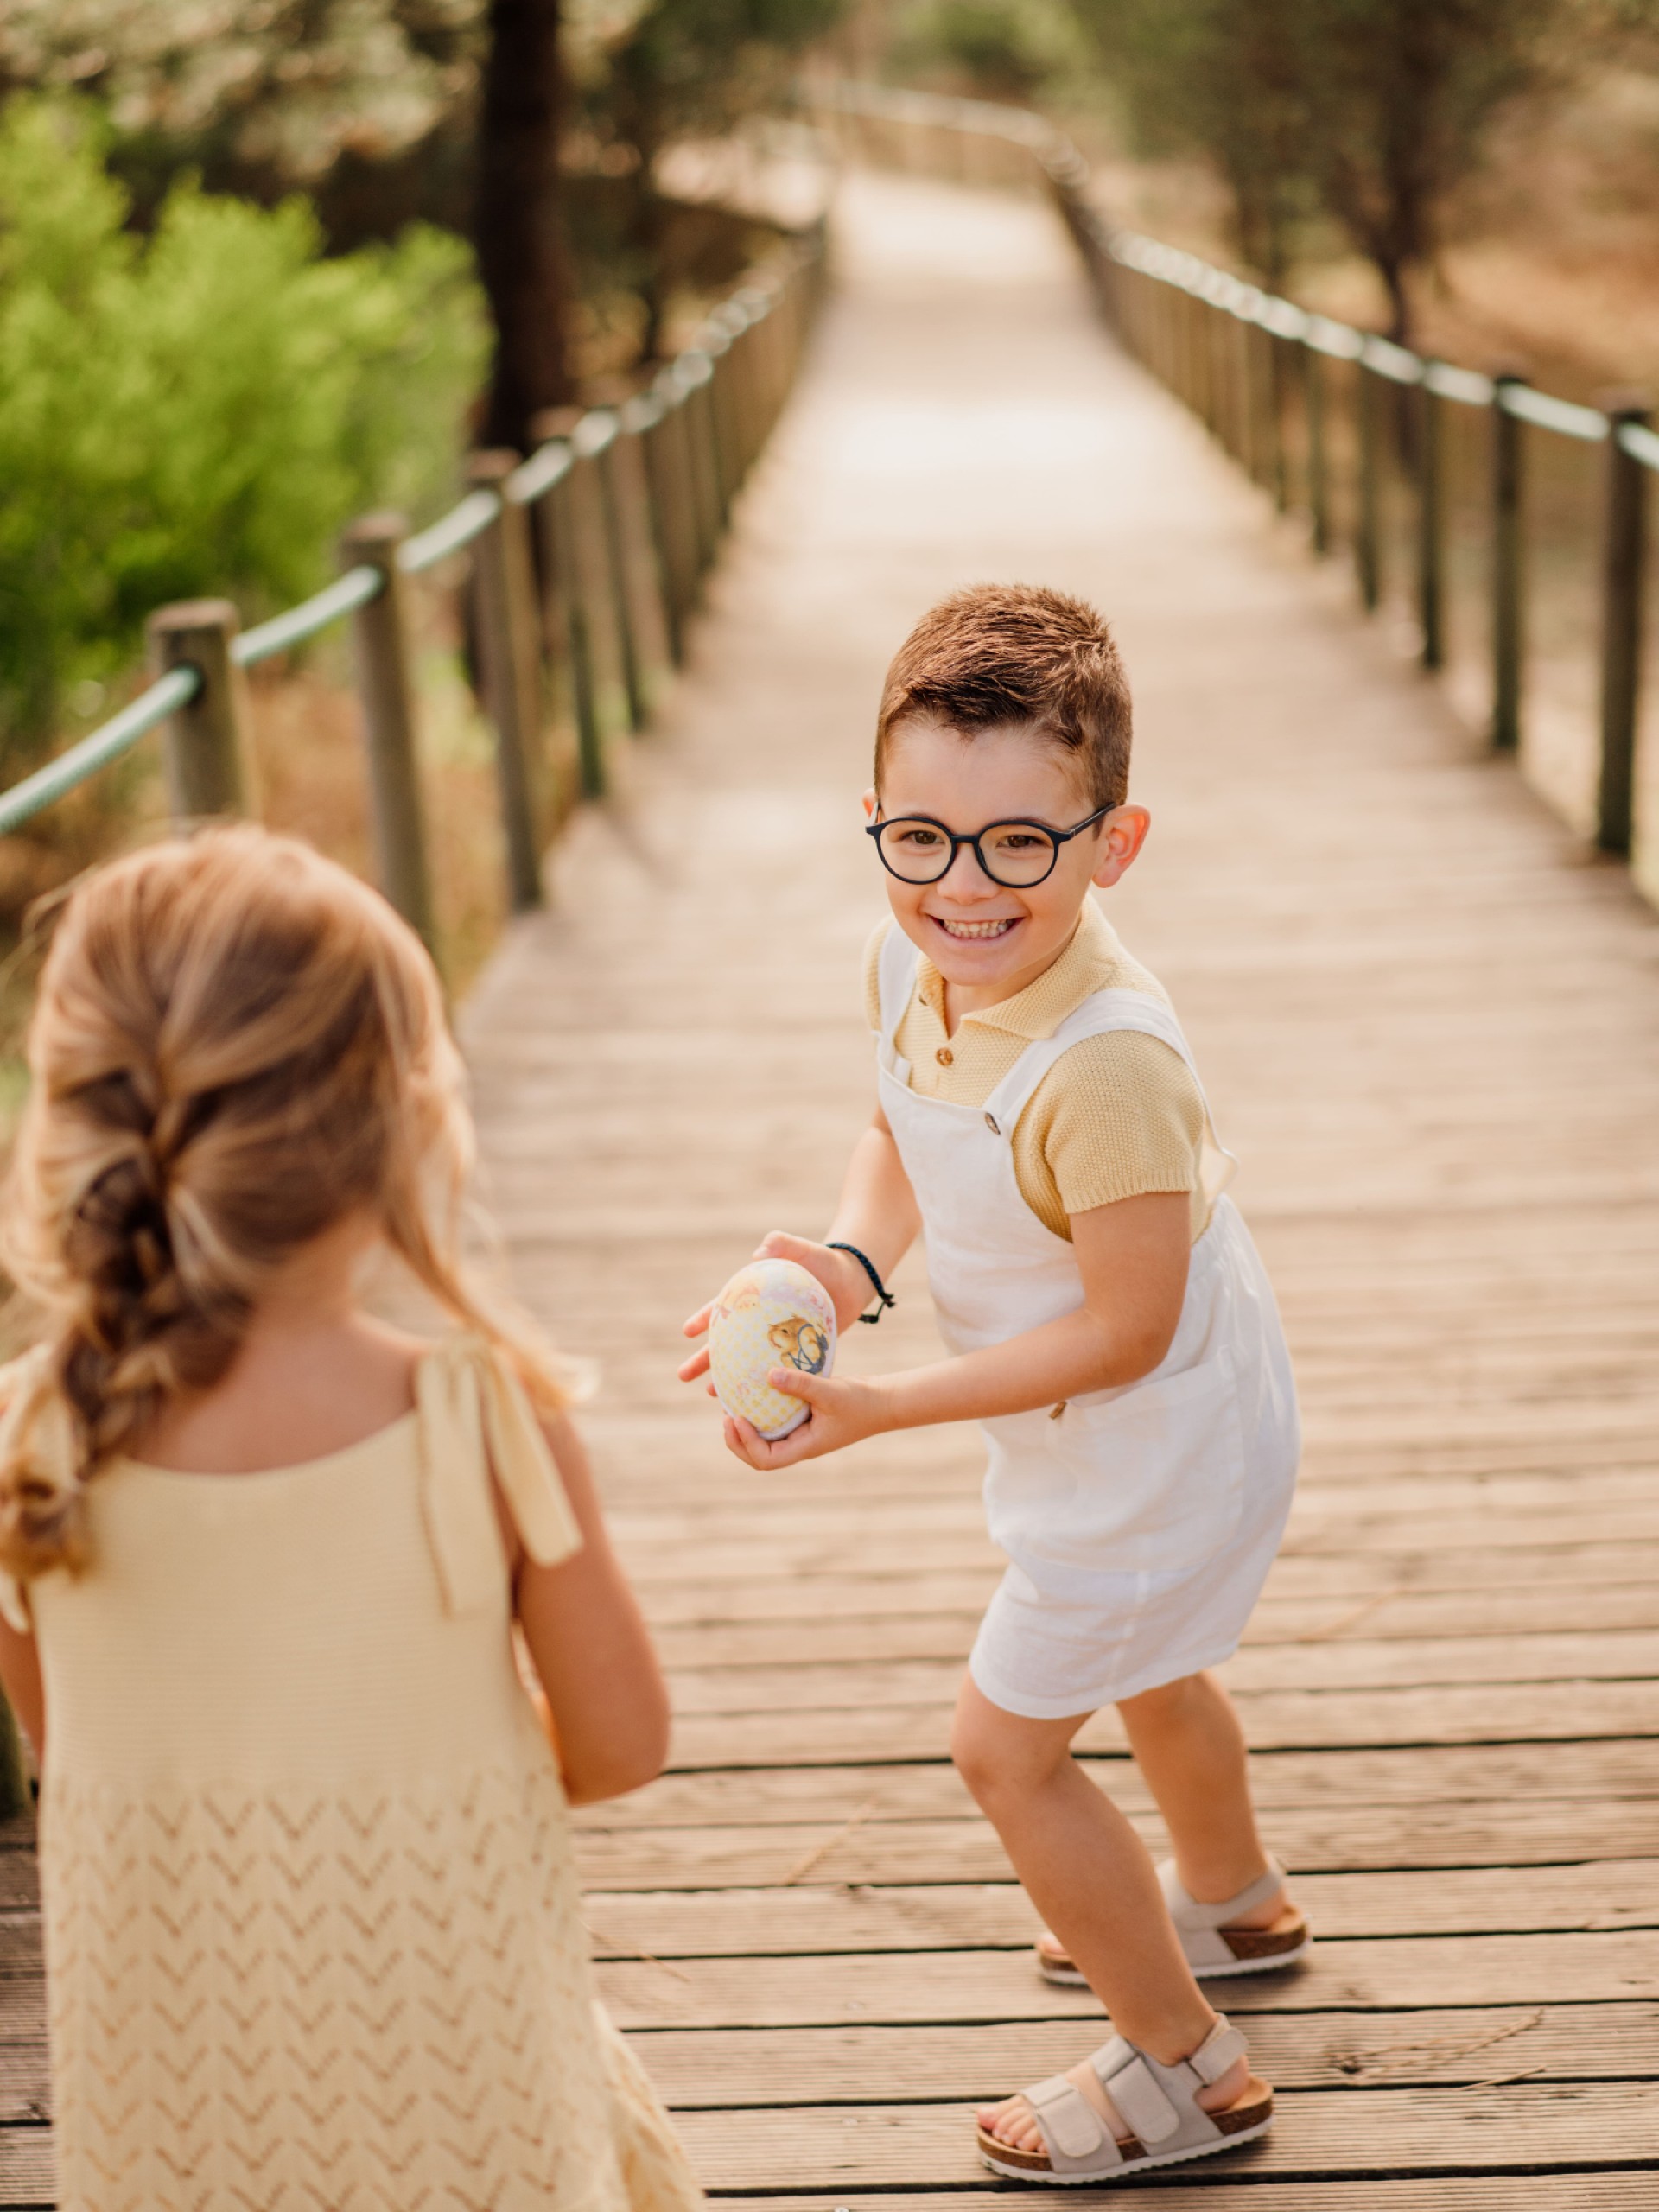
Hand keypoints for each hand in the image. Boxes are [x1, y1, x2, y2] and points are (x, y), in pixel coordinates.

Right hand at [677, 1230, 871, 1386]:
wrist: (851, 1282)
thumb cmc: (822, 1260)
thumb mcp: (801, 1249)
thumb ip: (781, 1244)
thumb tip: (758, 1253)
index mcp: (753, 1296)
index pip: (722, 1307)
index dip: (703, 1318)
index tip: (687, 1332)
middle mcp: (758, 1320)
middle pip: (725, 1341)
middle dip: (703, 1358)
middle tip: (683, 1376)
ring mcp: (773, 1338)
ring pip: (744, 1361)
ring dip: (726, 1377)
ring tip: (711, 1394)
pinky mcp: (792, 1352)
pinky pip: (773, 1371)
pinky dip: (762, 1386)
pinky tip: (752, 1401)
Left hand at [721, 1366, 888, 1468]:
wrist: (884, 1401)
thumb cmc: (861, 1401)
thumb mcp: (830, 1390)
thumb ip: (800, 1384)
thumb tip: (768, 1375)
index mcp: (805, 1447)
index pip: (767, 1460)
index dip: (747, 1444)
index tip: (736, 1418)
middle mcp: (800, 1444)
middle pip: (760, 1458)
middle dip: (739, 1442)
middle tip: (726, 1417)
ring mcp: (801, 1434)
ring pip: (765, 1441)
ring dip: (746, 1429)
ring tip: (732, 1407)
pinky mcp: (804, 1420)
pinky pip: (775, 1423)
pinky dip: (761, 1414)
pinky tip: (754, 1393)